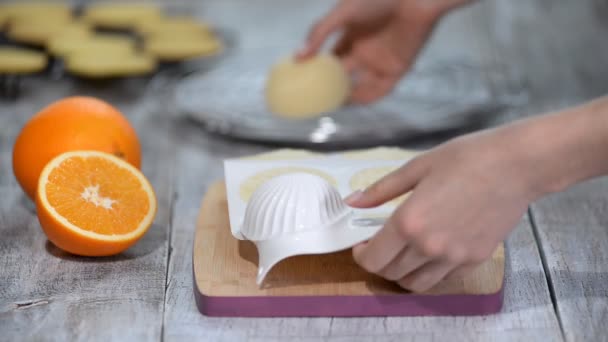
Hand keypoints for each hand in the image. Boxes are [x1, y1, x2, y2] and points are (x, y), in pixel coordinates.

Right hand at [297, 0, 470, 103]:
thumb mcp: (342, 13)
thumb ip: (319, 34)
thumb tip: (297, 57)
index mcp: (351, 36)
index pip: (331, 58)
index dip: (318, 69)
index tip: (303, 82)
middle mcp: (364, 51)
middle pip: (344, 75)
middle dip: (330, 87)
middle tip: (314, 99)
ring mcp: (381, 61)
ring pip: (361, 85)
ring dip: (347, 96)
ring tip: (330, 106)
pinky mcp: (397, 69)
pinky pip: (380, 89)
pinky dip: (366, 98)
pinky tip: (352, 103)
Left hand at [345, 125, 542, 291]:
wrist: (517, 165)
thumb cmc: (466, 158)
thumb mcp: (416, 167)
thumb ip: (380, 190)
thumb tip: (352, 203)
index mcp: (408, 222)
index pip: (373, 259)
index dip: (361, 255)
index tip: (362, 244)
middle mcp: (429, 246)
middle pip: (390, 274)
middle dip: (379, 263)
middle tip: (382, 245)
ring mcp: (454, 257)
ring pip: (416, 284)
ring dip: (403, 273)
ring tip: (405, 252)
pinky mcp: (475, 260)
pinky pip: (444, 279)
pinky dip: (430, 271)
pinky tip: (432, 250)